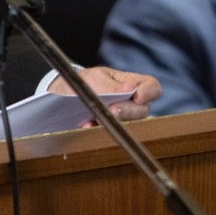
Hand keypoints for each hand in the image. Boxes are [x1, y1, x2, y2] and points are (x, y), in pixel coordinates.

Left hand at [47, 66, 162, 122]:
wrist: (62, 95)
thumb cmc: (83, 82)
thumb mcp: (95, 79)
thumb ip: (112, 86)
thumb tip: (130, 89)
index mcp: (132, 83)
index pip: (152, 87)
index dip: (149, 92)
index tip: (138, 96)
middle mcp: (132, 103)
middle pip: (143, 110)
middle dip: (127, 110)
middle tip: (113, 110)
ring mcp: (122, 118)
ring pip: (128, 124)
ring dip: (112, 122)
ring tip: (95, 118)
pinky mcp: (110, 131)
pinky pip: (111, 135)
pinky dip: (98, 130)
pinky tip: (87, 125)